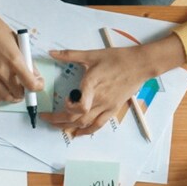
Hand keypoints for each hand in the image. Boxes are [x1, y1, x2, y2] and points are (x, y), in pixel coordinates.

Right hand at [0, 3, 41, 106]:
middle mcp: (3, 71)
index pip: (31, 84)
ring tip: (15, 92)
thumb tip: (32, 72)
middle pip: (19, 93)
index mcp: (15, 60)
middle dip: (26, 92)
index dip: (38, 87)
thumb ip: (25, 58)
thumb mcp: (17, 41)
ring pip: (5, 97)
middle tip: (26, 86)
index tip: (38, 84)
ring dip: (12, 97)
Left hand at [43, 43, 167, 136]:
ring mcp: (106, 106)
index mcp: (91, 84)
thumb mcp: (91, 54)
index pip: (78, 105)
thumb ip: (70, 55)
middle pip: (76, 117)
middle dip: (58, 120)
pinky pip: (98, 125)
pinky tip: (78, 132)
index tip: (62, 100)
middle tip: (47, 118)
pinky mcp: (113, 109)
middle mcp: (98, 99)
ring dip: (69, 126)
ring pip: (85, 123)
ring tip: (57, 125)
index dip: (67, 107)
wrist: (139, 64)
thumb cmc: (117, 58)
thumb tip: (51, 52)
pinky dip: (87, 131)